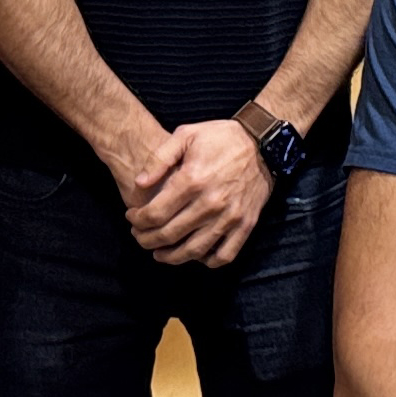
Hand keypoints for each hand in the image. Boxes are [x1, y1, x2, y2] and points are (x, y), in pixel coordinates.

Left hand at [122, 119, 273, 266]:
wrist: (264, 143)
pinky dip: (207, 261)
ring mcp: (230, 217)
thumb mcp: (186, 135)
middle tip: (139, 236)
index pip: (155, 214)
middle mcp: (210, 203)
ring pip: (193, 250)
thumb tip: (139, 184)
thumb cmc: (221, 138)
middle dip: (147, 240)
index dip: (137, 220)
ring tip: (159, 252)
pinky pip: (224, 255)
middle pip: (169, 235)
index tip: (132, 218)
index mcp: (192, 180)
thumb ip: (159, 159)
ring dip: (171, 256)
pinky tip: (195, 254)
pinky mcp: (246, 225)